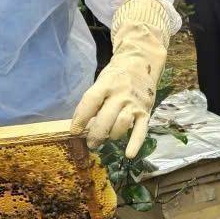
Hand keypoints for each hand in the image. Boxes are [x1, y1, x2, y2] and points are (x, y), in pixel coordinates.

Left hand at [72, 0, 169, 155]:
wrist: (141, 63)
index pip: (90, 102)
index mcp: (106, 85)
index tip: (74, 131)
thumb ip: (93, 101)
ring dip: (111, 136)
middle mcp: (121, 94)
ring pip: (121, 125)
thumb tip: (81, 124)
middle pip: (105, 118)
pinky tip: (129, 154)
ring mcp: (134, 104)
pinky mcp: (145, 111)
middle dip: (95, 134)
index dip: (80, 118)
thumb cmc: (116, 76)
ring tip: (105, 140)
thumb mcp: (102, 82)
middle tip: (90, 143)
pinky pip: (141, 130)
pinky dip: (135, 143)